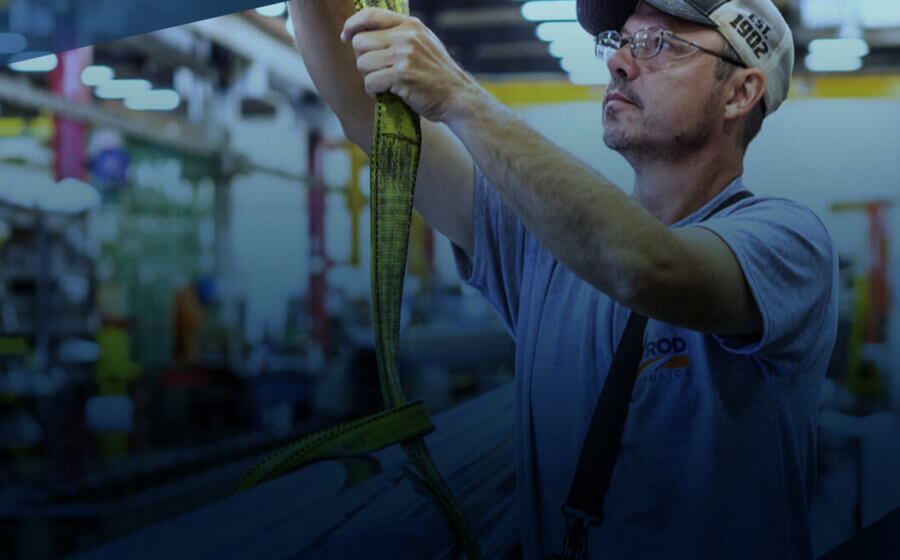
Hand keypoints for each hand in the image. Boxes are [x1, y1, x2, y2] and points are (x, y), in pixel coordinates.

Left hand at [340, 7, 479, 122]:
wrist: (457, 97)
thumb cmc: (437, 74)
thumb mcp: (424, 43)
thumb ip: (401, 34)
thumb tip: (368, 31)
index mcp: (410, 25)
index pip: (370, 15)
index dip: (352, 25)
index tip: (346, 36)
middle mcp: (406, 37)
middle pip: (360, 42)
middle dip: (362, 59)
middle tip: (375, 71)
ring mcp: (404, 56)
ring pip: (362, 64)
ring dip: (368, 77)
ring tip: (383, 83)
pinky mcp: (402, 77)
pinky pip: (370, 82)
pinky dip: (373, 91)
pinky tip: (385, 93)